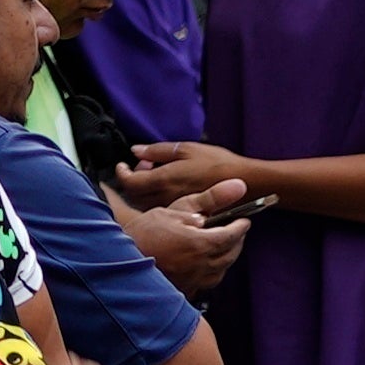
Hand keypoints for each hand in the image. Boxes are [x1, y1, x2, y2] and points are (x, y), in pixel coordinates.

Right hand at [114, 182, 252, 294]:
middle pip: (231, 253)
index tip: (244, 220)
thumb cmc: (146, 232)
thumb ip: (210, 198)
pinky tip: (204, 263)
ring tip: (220, 245)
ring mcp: (194, 281)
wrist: (120, 258)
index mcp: (203, 243)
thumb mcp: (177, 208)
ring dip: (225, 256)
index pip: (234, 235)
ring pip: (221, 269)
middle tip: (234, 230)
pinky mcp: (185, 290)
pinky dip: (211, 271)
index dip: (241, 226)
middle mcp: (202, 266)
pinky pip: (207, 282)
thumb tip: (237, 185)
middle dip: (236, 240)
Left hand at [116, 139, 256, 221]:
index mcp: (165, 179)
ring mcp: (174, 208)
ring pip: (146, 204)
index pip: (130, 182)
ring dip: (143, 191)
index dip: (121, 174)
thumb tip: (136, 151)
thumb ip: (158, 151)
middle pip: (134, 195)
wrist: (244, 184)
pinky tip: (167, 189)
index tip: (122, 166)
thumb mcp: (187, 149)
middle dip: (132, 181)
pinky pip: (159, 209)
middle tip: (142, 167)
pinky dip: (155, 199)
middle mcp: (165, 196)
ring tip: (155, 177)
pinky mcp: (183, 214)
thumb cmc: (217, 163)